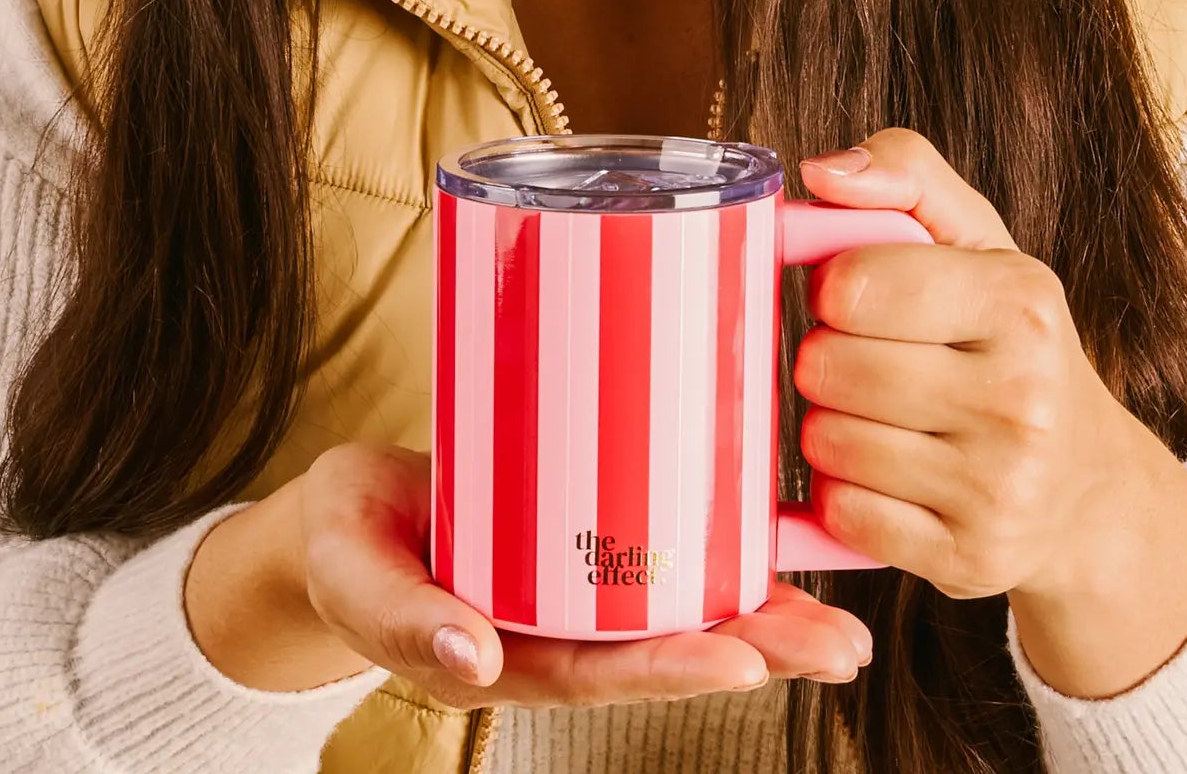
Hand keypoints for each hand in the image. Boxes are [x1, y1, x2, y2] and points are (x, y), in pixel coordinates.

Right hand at [295, 443, 872, 708]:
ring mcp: (570, 591)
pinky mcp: (580, 540)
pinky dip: (715, 557)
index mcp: (501, 653)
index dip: (671, 671)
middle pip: (658, 651)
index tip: (744, 663)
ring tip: (839, 627)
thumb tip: (466, 657)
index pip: (597, 672)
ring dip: (756, 619)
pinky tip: (771, 552)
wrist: (348, 513)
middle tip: (837, 650)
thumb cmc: (347, 540)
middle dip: (752, 654)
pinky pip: (654, 556)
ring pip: (671, 611)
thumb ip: (394, 614)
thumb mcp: (350, 569)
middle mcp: (550, 631)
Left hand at [791, 129, 1161, 603]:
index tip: (856, 296)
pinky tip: (884, 475)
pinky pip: (843, 516)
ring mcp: (1001, 490)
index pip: (853, 284)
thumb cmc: (1007, 342)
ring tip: (879, 416)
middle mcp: (1023, 398)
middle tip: (866, 361)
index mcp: (1022, 301)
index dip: (834, 288)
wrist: (1088, 486)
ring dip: (829, 427)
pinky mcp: (970, 561)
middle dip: (827, 360)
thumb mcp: (977, 240)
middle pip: (830, 367)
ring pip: (827, 444)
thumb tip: (820, 172)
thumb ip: (904, 173)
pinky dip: (842, 494)